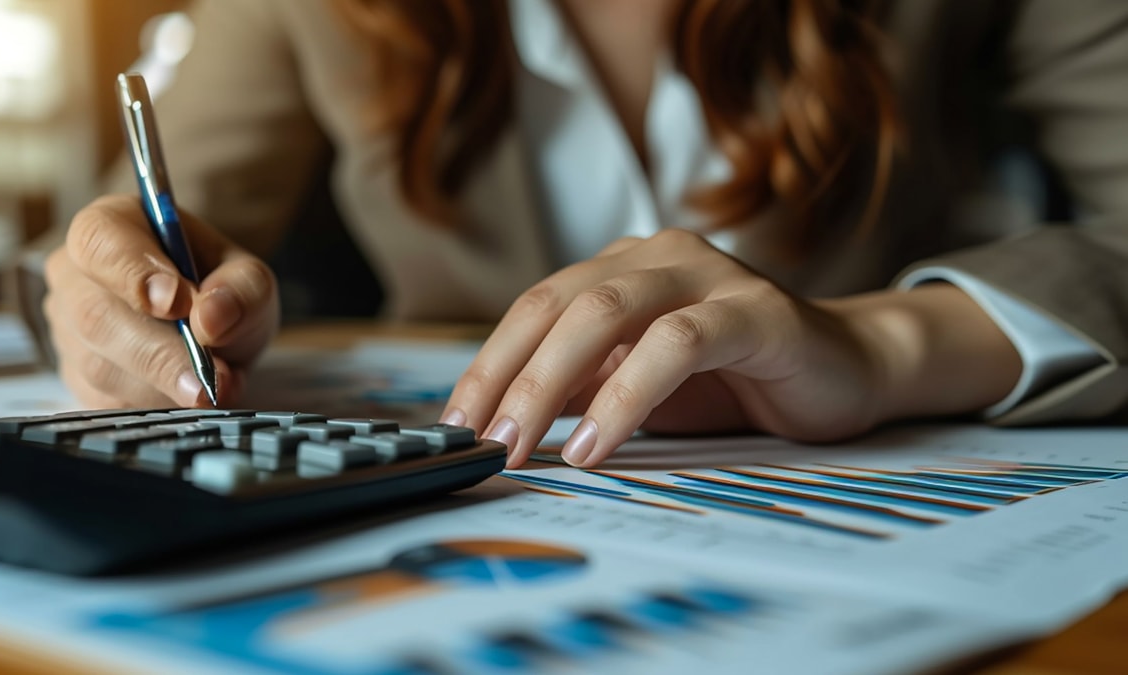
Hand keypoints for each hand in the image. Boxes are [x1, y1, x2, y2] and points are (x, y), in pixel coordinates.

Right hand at [44, 195, 278, 408]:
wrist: (213, 333)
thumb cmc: (221, 291)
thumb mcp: (249, 281)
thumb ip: (240, 290)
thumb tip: (211, 317)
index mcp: (113, 226)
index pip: (99, 240)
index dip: (133, 273)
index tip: (177, 303)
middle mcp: (75, 273)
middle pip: (95, 314)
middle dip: (158, 352)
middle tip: (208, 377)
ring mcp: (67, 326)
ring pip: (98, 364)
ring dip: (160, 384)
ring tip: (211, 388)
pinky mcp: (74, 375)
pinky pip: (102, 399)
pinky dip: (150, 403)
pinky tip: (184, 396)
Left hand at [442, 229, 1019, 467]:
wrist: (846, 372)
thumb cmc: (736, 380)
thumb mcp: (636, 387)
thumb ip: (577, 390)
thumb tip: (496, 419)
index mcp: (622, 268)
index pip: (535, 307)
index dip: (488, 363)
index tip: (454, 423)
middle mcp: (658, 257)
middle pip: (558, 304)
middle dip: (508, 376)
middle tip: (479, 439)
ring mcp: (709, 275)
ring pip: (607, 311)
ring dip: (552, 383)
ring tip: (523, 444)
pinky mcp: (755, 311)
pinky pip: (677, 342)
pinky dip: (626, 392)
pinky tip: (597, 442)